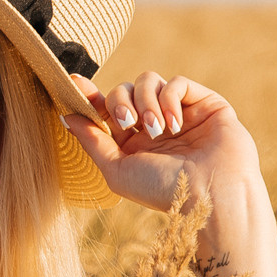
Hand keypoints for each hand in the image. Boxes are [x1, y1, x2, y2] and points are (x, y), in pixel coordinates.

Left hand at [59, 72, 263, 216]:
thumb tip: (66, 115)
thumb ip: (92, 141)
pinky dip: (169, 98)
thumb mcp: (117, 170)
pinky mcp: (206, 104)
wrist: (211, 195)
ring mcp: (181, 113)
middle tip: (126, 121)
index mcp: (134, 143)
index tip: (75, 83)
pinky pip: (178, 83)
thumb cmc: (162, 190)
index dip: (91, 96)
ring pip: (148, 81)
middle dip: (118, 101)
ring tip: (156, 130)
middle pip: (124, 90)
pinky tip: (174, 124)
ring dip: (145, 101)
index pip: (107, 109)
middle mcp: (156, 126)